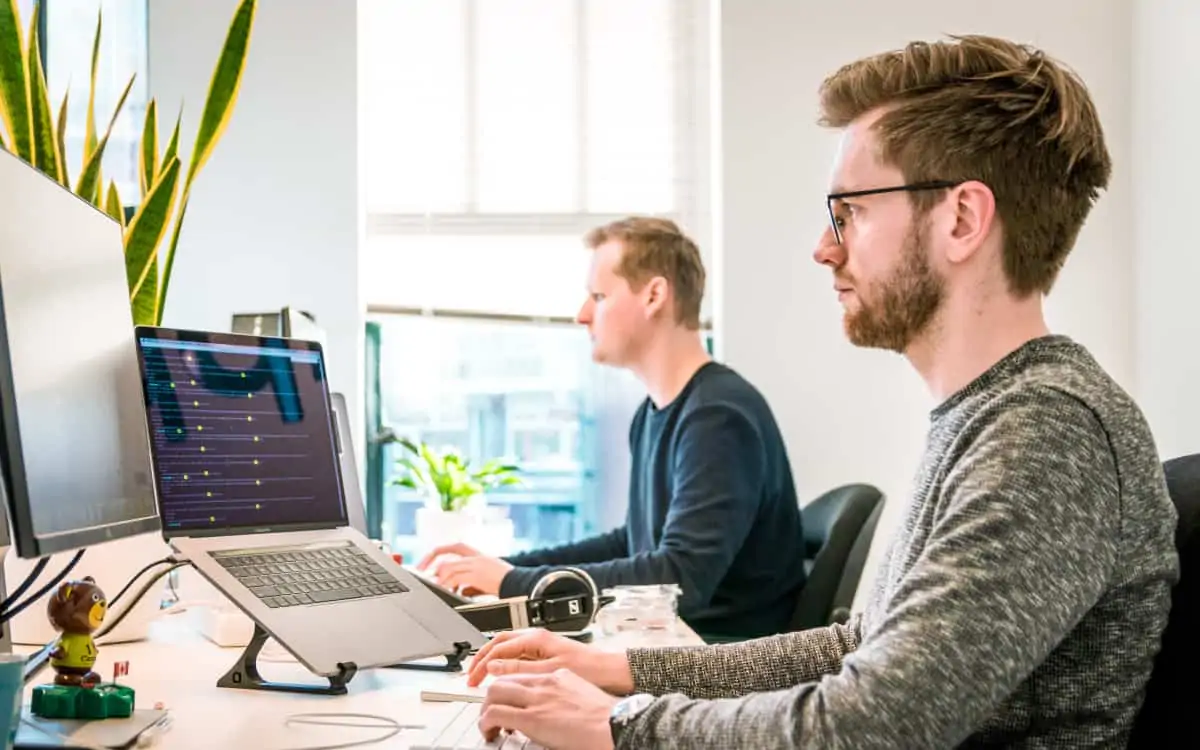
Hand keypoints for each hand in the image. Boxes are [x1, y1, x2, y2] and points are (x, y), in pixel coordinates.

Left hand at [415, 542, 512, 595]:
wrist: (523, 585)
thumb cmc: (509, 585)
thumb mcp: (488, 581)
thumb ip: (472, 584)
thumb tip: (460, 591)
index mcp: (479, 556)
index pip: (455, 546)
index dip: (440, 551)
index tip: (429, 561)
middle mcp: (476, 557)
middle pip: (447, 553)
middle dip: (431, 561)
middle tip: (421, 572)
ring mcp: (476, 564)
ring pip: (448, 566)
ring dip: (438, 577)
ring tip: (433, 586)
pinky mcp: (477, 574)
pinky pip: (455, 578)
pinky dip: (447, 585)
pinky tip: (444, 591)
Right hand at [467, 628, 634, 694]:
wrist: (610, 670)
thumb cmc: (588, 668)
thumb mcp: (548, 671)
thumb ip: (519, 668)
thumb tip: (494, 666)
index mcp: (535, 638)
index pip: (498, 647)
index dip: (481, 663)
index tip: (472, 678)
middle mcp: (537, 637)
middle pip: (499, 643)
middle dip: (481, 658)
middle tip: (471, 675)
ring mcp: (541, 645)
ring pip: (508, 648)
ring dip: (492, 660)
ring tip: (482, 674)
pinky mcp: (546, 653)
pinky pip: (518, 655)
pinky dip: (505, 664)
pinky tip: (504, 675)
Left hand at [479, 669, 617, 749]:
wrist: (615, 725)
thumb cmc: (608, 718)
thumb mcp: (584, 697)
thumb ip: (566, 697)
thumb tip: (558, 712)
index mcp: (559, 676)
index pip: (523, 674)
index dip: (510, 689)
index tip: (507, 701)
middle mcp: (545, 683)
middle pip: (504, 680)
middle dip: (491, 697)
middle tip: (491, 713)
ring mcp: (537, 699)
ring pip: (494, 693)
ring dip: (486, 710)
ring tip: (488, 725)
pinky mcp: (531, 718)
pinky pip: (495, 714)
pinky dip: (486, 722)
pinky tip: (490, 732)